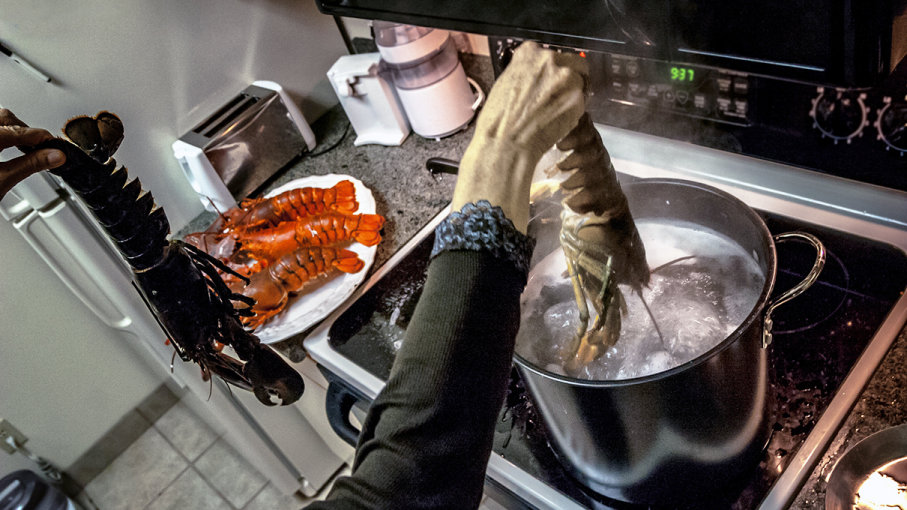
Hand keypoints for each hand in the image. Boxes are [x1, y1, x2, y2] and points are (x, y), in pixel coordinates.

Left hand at [0, 108, 65, 200]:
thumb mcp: (3, 181)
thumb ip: (30, 165)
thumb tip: (56, 156)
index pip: (16, 131)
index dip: (39, 137)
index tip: (55, 144)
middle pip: (5, 118)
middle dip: (26, 130)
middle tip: (42, 145)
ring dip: (13, 128)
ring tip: (27, 144)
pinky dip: (3, 132)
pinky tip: (9, 143)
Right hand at [451, 42, 587, 231]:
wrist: (505, 143)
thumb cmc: (499, 120)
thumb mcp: (506, 83)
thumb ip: (528, 73)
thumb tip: (540, 76)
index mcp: (530, 52)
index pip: (553, 54)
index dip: (555, 69)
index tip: (553, 80)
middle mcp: (550, 59)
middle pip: (574, 63)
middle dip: (569, 80)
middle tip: (558, 98)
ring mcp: (566, 78)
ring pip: (580, 82)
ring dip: (573, 95)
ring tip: (555, 112)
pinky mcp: (577, 99)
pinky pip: (582, 102)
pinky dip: (573, 111)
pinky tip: (556, 121)